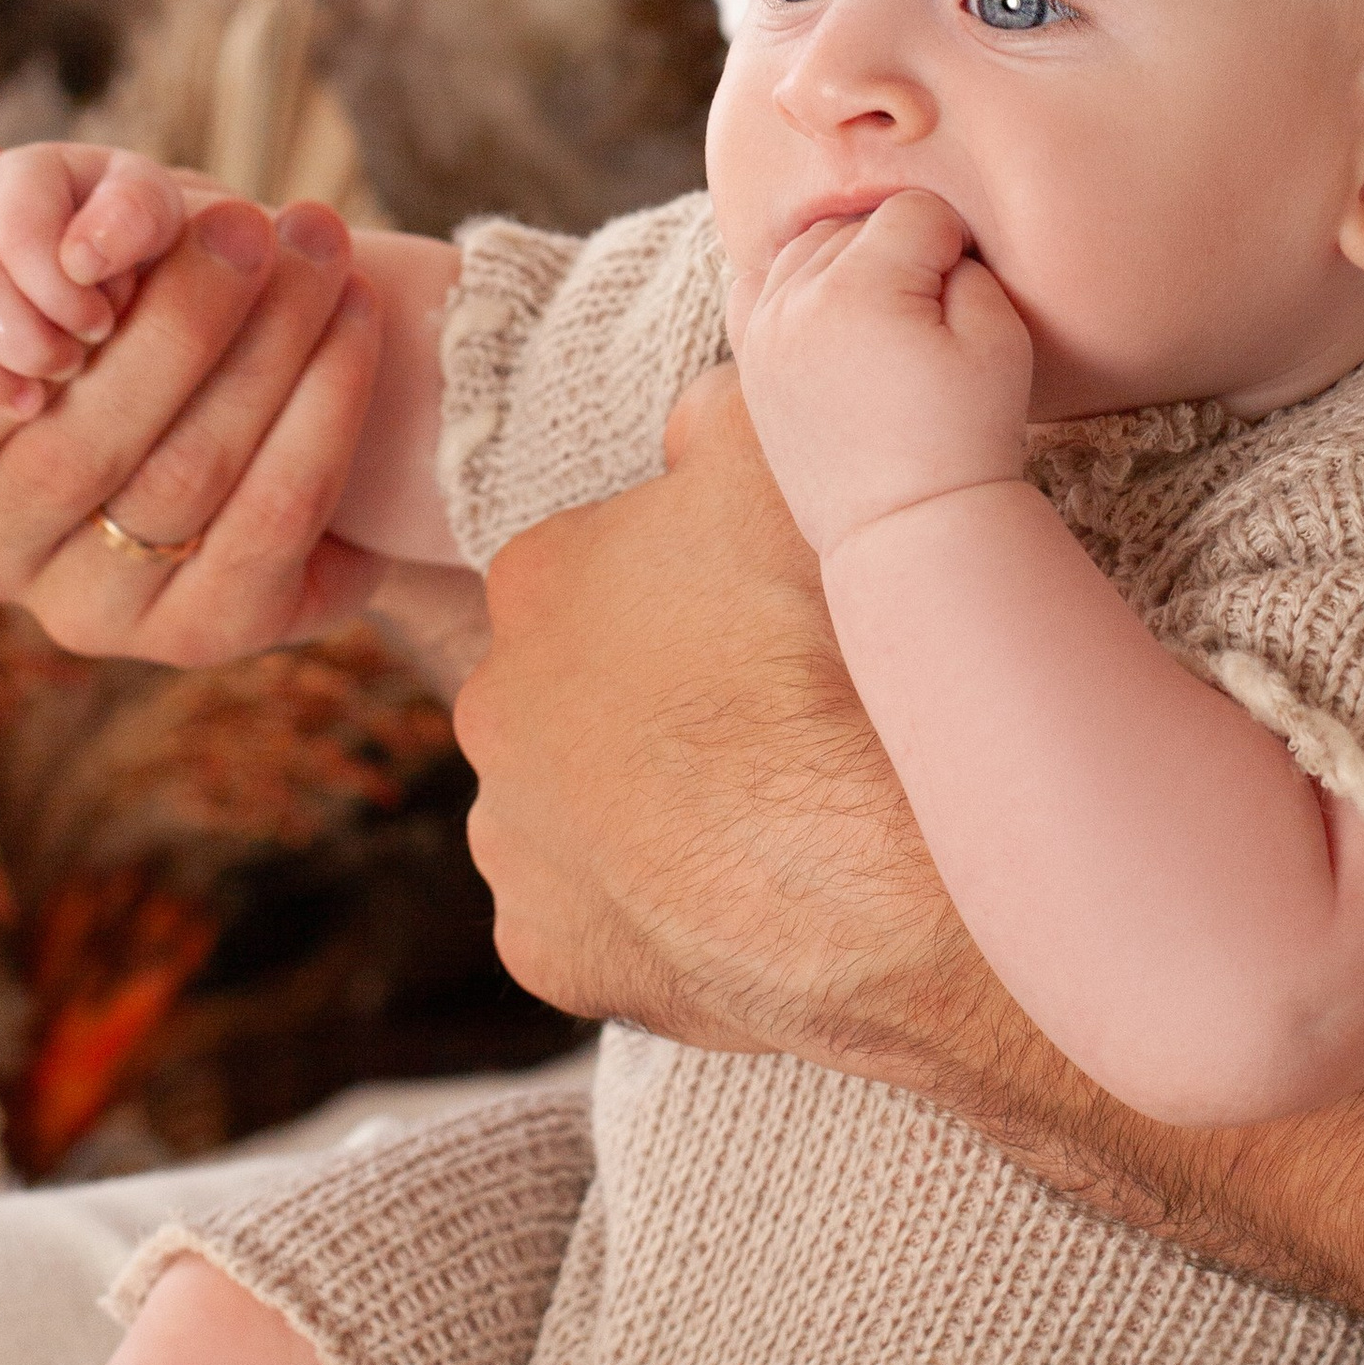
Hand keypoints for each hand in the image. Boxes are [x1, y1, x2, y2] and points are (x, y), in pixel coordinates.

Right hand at [0, 110, 388, 664]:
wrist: (269, 424)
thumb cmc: (134, 323)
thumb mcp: (60, 255)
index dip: (9, 335)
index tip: (95, 253)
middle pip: (77, 442)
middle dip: (182, 315)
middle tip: (256, 220)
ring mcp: (93, 614)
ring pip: (184, 474)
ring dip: (270, 347)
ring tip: (325, 248)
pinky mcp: (205, 636)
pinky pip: (272, 519)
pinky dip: (324, 409)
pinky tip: (359, 322)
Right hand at [0, 121, 206, 426]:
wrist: (112, 270)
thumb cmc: (137, 245)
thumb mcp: (156, 217)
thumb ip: (136, 215)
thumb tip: (82, 258)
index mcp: (22, 175)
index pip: (20, 229)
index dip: (60, 288)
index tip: (102, 324)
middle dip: (24, 336)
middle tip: (74, 365)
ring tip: (32, 400)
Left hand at [457, 367, 958, 1057]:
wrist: (871, 869)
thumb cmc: (825, 649)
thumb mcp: (787, 455)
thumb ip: (723, 409)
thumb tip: (695, 417)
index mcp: (536, 578)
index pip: (602, 559)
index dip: (691, 581)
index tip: (761, 609)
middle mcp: (493, 709)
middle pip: (577, 683)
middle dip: (653, 692)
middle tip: (769, 707)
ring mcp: (514, 843)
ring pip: (577, 803)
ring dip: (647, 802)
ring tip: (766, 809)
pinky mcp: (549, 955)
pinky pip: (601, 918)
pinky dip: (660, 907)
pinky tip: (742, 894)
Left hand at [731, 189, 1032, 554]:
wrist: (908, 527)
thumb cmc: (966, 437)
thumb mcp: (1000, 339)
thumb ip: (970, 266)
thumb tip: (936, 246)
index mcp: (858, 289)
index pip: (915, 210)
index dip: (955, 245)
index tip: (963, 301)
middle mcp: (796, 301)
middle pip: (857, 223)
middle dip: (901, 252)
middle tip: (929, 321)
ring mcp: (762, 332)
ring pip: (809, 246)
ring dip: (849, 263)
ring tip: (886, 320)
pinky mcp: (750, 361)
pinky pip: (758, 284)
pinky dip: (793, 283)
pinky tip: (829, 314)